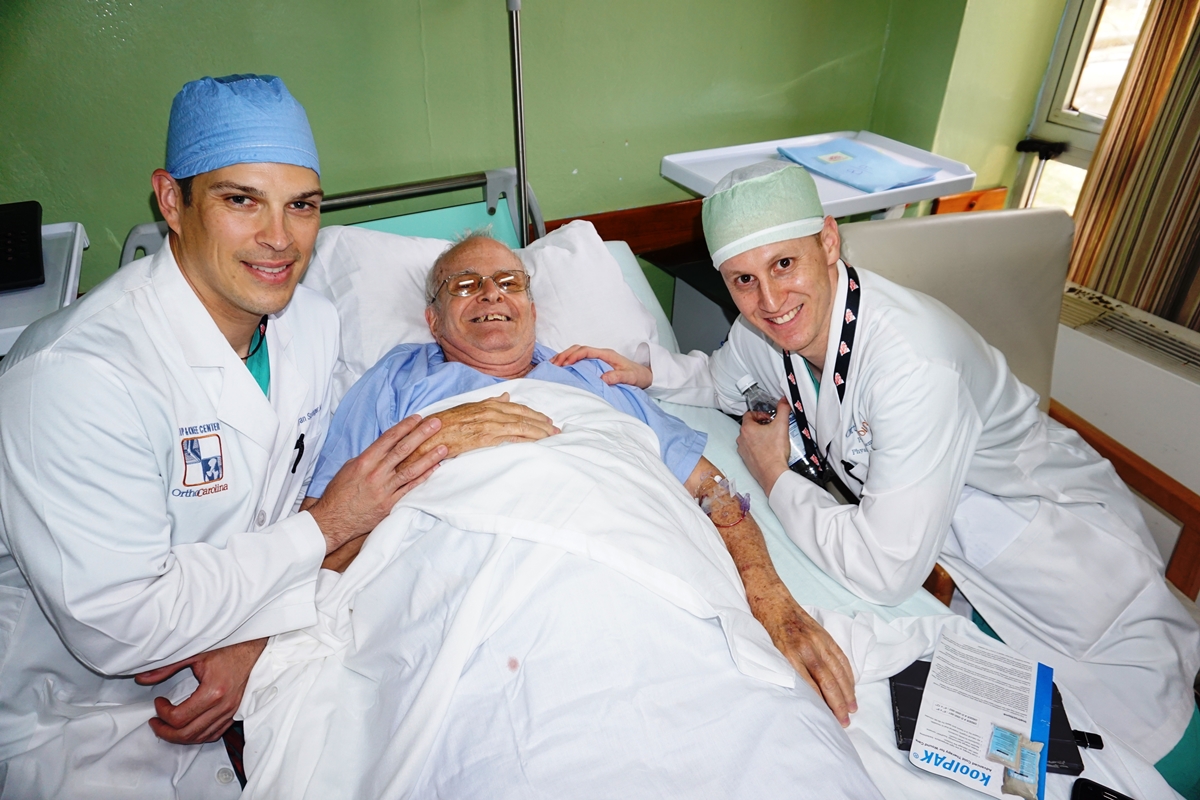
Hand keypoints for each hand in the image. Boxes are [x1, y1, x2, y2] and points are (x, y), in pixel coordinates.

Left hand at [134, 638, 267, 743]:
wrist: (255, 647)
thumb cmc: (229, 648)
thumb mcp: (195, 653)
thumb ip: (167, 667)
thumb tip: (143, 678)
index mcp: (214, 691)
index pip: (179, 717)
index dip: (162, 713)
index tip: (158, 702)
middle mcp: (224, 705)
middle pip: (188, 734)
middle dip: (165, 731)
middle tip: (156, 721)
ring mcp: (232, 711)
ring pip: (201, 737)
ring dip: (181, 736)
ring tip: (168, 726)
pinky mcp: (236, 712)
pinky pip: (215, 734)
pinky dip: (199, 735)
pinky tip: (190, 727)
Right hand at [308, 414, 446, 553]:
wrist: (333, 520)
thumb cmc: (339, 493)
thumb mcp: (349, 468)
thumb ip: (368, 458)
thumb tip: (384, 449)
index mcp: (365, 461)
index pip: (389, 438)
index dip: (405, 426)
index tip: (417, 418)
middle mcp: (376, 473)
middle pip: (403, 449)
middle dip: (421, 434)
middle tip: (436, 424)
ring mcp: (385, 489)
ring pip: (411, 469)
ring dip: (429, 457)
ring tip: (444, 447)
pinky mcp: (390, 504)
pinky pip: (410, 488)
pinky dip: (423, 477)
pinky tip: (435, 468)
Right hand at [399, 393, 558, 466]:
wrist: (427, 435)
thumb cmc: (445, 424)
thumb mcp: (468, 408)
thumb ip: (489, 402)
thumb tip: (506, 396)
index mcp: (486, 404)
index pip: (516, 408)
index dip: (534, 414)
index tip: (547, 420)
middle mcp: (489, 411)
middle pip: (522, 416)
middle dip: (542, 423)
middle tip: (556, 430)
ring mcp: (487, 424)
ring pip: (520, 426)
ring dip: (538, 432)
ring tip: (552, 438)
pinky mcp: (484, 438)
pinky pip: (509, 438)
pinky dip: (525, 440)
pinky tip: (535, 444)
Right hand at [550, 345, 651, 387]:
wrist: (646, 375)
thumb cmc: (638, 376)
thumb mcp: (630, 378)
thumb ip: (618, 377)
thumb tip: (603, 378)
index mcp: (607, 354)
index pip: (586, 350)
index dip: (574, 356)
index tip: (565, 364)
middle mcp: (601, 354)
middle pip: (578, 348)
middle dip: (564, 354)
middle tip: (553, 364)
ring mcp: (599, 357)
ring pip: (577, 352)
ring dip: (564, 356)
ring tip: (552, 364)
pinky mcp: (597, 363)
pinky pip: (580, 358)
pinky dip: (569, 360)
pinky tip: (562, 367)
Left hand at [736, 398, 790, 494]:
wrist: (773, 473)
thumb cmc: (774, 453)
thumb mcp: (782, 426)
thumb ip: (783, 410)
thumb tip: (783, 401)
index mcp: (747, 429)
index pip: (749, 414)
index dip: (760, 414)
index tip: (768, 418)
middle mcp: (742, 439)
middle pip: (749, 426)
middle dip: (760, 425)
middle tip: (771, 427)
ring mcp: (743, 450)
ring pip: (749, 438)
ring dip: (758, 436)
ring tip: (771, 438)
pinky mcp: (747, 460)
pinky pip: (750, 449)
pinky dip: (757, 447)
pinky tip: (768, 450)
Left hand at [748, 585, 856, 725]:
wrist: (770, 597)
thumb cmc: (764, 625)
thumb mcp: (766, 649)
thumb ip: (781, 669)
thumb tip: (794, 693)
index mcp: (788, 653)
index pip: (809, 685)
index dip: (819, 705)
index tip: (825, 719)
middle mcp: (806, 647)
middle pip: (827, 680)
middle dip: (838, 704)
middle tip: (844, 722)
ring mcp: (818, 640)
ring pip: (837, 670)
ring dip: (847, 691)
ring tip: (852, 708)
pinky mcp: (824, 634)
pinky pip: (840, 656)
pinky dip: (848, 673)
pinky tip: (851, 685)